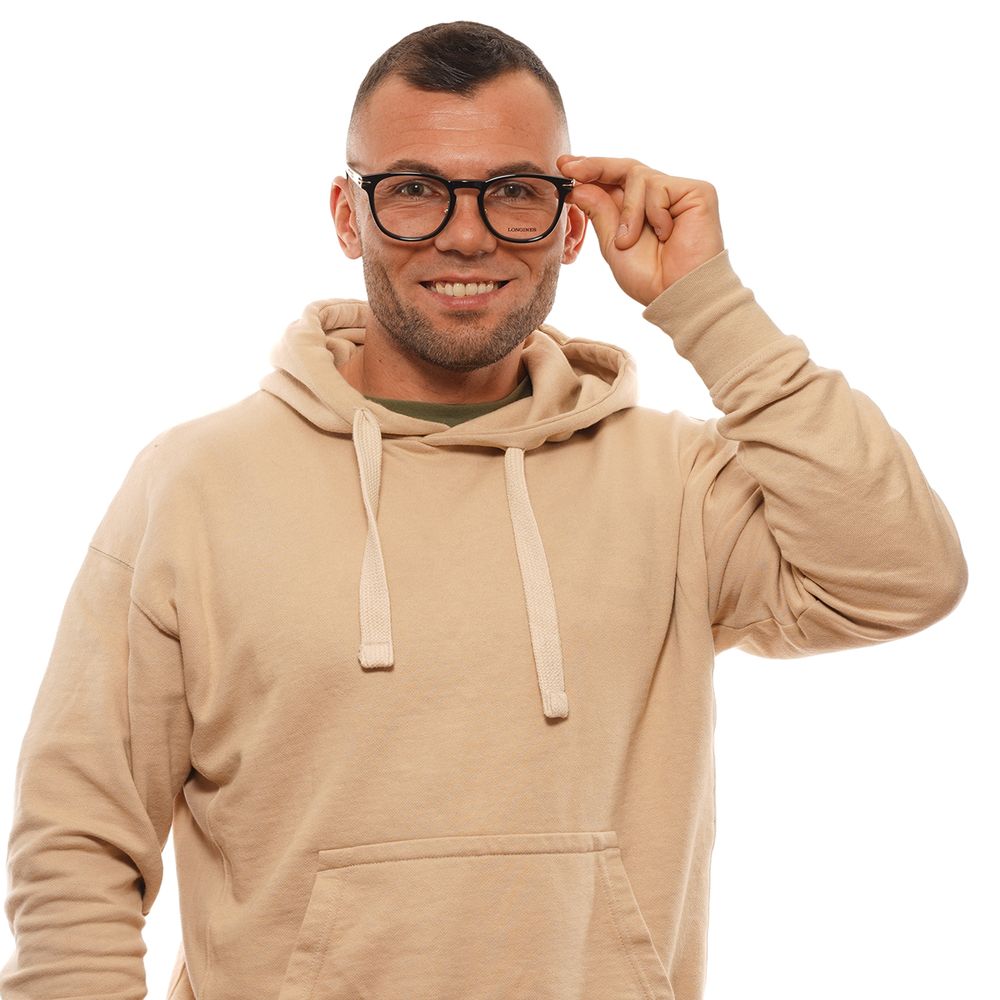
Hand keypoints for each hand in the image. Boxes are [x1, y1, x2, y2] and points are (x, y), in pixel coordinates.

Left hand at [557, 155, 725, 305]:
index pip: (616, 179)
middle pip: (626, 167)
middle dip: (596, 167)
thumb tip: (578, 186)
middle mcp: (661, 196)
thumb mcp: (613, 244)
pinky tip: (665, 235)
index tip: (564, 166)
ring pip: (639, 177)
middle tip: (570, 170)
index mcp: (641, 209)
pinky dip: (654, 213)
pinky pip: (659, 187)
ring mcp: (679, 192)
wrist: (677, 294)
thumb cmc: (650, 277)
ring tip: (630, 240)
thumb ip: (600, 212)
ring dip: (628, 212)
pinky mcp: (698, 192)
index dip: (591, 169)